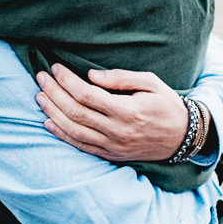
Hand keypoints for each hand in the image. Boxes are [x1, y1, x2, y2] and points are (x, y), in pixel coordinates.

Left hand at [36, 65, 188, 161]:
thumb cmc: (166, 105)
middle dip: (54, 93)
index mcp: (127, 110)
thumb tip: (90, 75)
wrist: (183, 138)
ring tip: (39, 97)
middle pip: (75, 112)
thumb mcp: (151, 83)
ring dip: (52, 113)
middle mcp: (117, 131)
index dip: (66, 81)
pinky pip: (81, 146)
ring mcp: (112, 146)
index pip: (86, 95)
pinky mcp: (111, 155)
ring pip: (74, 130)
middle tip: (40, 78)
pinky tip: (48, 122)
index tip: (55, 68)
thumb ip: (121, 77)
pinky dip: (62, 135)